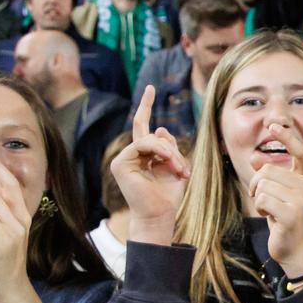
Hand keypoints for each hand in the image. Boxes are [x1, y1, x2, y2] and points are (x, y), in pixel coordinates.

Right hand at [111, 86, 189, 241]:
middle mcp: (132, 155)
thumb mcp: (175, 166)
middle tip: (181, 165)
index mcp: (144, 155)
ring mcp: (124, 158)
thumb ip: (169, 147)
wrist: (160, 215)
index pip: (143, 127)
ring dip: (171, 153)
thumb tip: (159, 128)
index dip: (146, 106)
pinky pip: (143, 145)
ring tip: (180, 171)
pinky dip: (161, 152)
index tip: (150, 87)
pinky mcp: (121, 163)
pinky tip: (169, 163)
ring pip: (151, 139)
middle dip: (162, 133)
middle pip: (148, 131)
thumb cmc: (168, 196)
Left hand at [247, 122, 302, 276]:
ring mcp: (302, 200)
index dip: (287, 137)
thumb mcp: (275, 193)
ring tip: (270, 210)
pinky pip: (263, 199)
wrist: (293, 248)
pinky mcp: (292, 214)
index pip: (299, 152)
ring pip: (263, 185)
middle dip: (257, 184)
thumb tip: (255, 156)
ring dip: (259, 198)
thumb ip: (267, 174)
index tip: (274, 126)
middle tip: (262, 199)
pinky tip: (270, 217)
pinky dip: (260, 208)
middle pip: (268, 171)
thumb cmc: (282, 218)